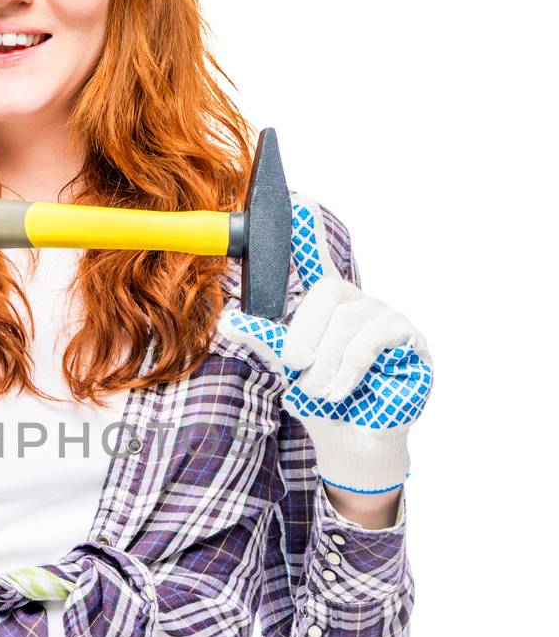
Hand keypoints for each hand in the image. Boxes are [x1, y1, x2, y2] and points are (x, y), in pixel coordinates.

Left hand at [217, 196, 432, 492]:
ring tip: (319, 392)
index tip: (295, 198)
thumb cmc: (324, 399)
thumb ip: (265, 341)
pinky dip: (347, 369)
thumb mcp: (288, 370)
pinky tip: (338, 392)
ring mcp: (386, 316)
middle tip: (295, 367)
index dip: (307, 229)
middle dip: (303, 333)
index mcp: (326, 304)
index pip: (316, 257)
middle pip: (326, 292)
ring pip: (346, 322)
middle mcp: (357, 301)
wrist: (354, 438)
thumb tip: (228, 322)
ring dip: (324, 364)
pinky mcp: (409, 338)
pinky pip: (368, 341)